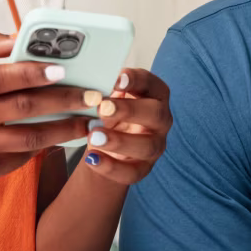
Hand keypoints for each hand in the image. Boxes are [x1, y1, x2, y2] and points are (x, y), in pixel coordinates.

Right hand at [0, 30, 98, 193]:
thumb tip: (19, 36)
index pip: (1, 76)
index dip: (33, 72)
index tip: (64, 68)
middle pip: (23, 107)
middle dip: (63, 101)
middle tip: (92, 95)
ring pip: (29, 138)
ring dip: (65, 130)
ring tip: (89, 121)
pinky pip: (20, 157)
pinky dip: (44, 147)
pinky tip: (65, 139)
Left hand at [78, 68, 171, 184]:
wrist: (104, 146)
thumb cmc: (108, 112)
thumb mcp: (107, 96)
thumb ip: (104, 88)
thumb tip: (89, 79)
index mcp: (154, 95)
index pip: (152, 84)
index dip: (136, 81)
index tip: (117, 79)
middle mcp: (161, 120)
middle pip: (156, 114)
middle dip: (129, 110)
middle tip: (102, 108)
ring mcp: (155, 145)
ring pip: (147, 146)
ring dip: (120, 141)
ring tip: (93, 136)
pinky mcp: (143, 168)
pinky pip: (132, 172)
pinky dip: (111, 167)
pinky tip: (92, 158)